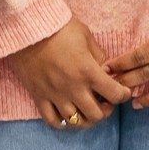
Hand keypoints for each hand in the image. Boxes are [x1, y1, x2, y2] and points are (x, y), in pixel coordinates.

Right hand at [2, 18, 130, 128]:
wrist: (25, 27)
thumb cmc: (57, 26)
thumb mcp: (85, 34)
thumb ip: (98, 55)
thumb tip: (105, 70)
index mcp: (88, 71)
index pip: (115, 94)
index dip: (123, 95)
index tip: (122, 91)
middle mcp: (73, 88)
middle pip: (97, 114)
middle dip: (106, 109)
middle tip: (105, 100)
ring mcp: (55, 95)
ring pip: (76, 122)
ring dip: (86, 118)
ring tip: (87, 108)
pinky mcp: (39, 97)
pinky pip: (53, 121)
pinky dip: (64, 123)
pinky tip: (68, 114)